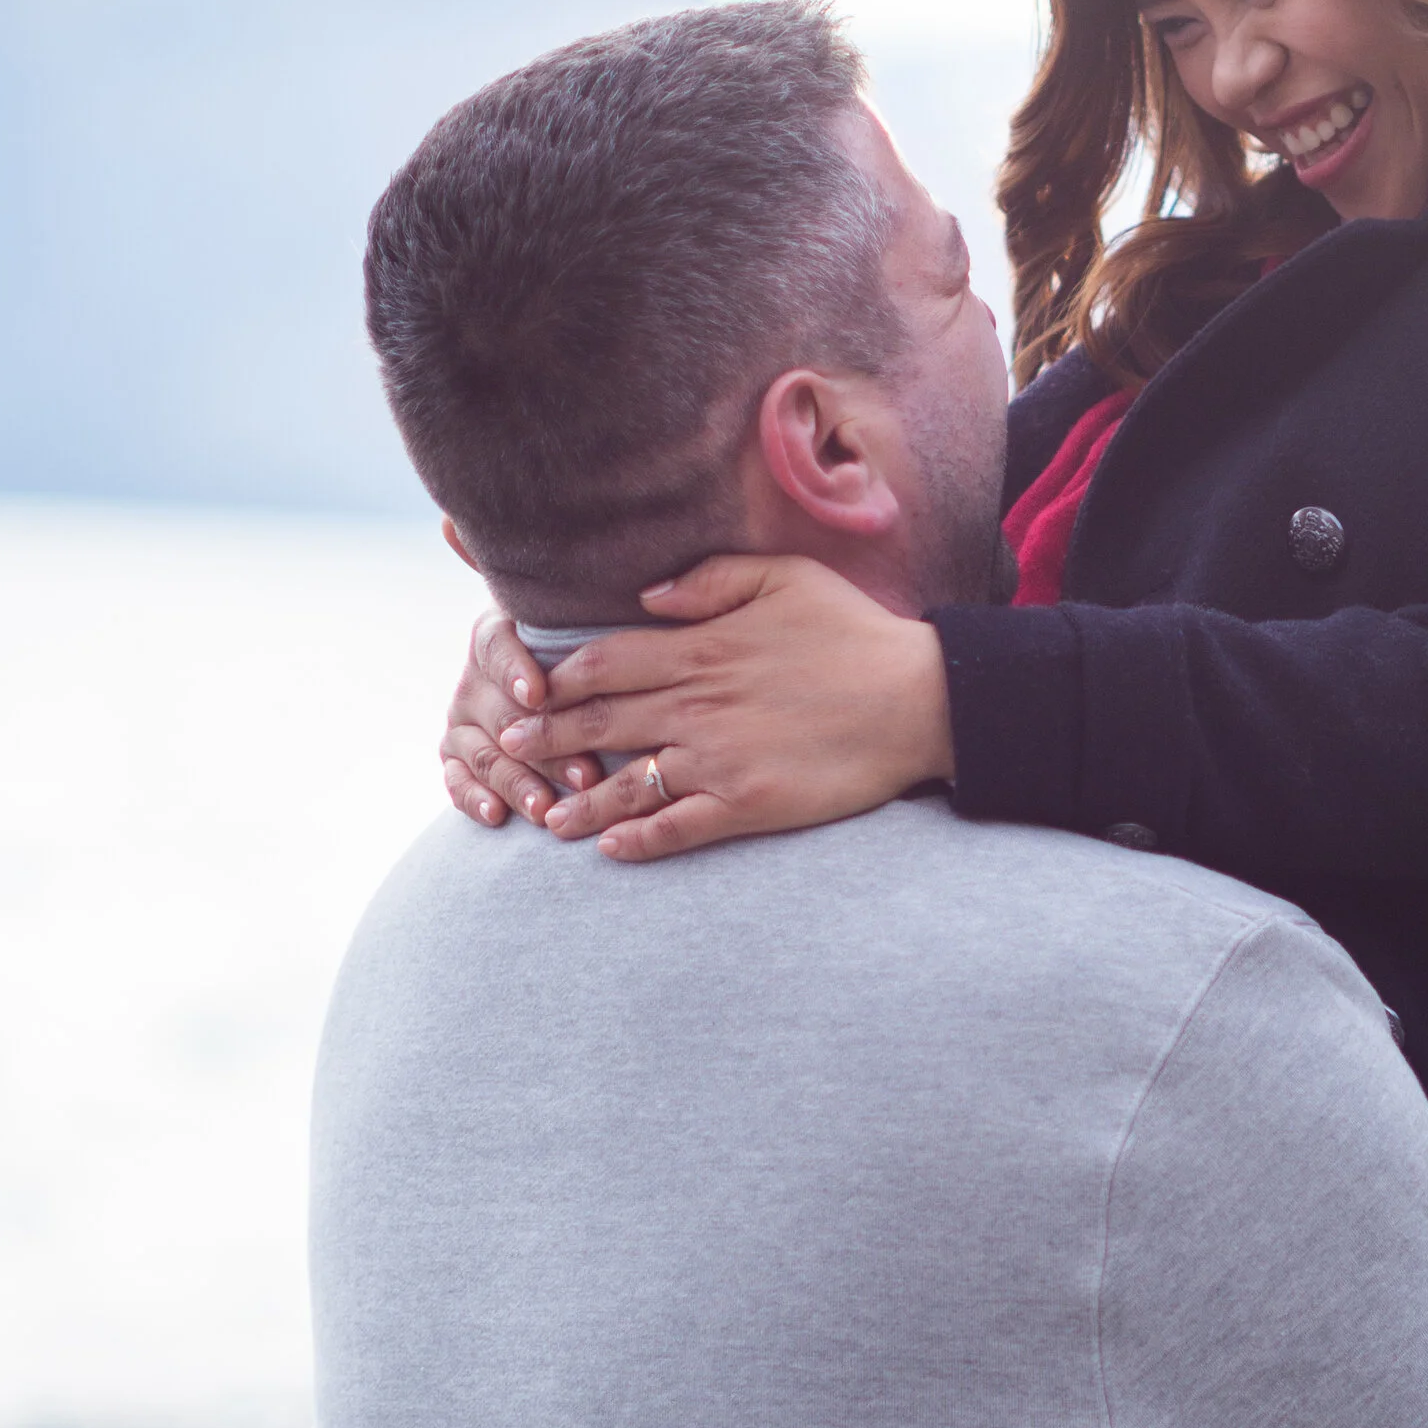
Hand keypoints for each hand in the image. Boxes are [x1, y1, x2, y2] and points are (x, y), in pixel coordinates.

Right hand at [439, 615, 601, 828]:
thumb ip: (601, 613)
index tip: (538, 692)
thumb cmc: (594, 653)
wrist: (567, 690)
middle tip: (585, 774)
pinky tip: (497, 816)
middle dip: (543, 747)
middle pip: (501, 714)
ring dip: (516, 782)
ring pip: (483, 753)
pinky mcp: (457, 756)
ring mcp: (463, 720)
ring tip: (547, 807)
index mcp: (498, 635)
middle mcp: (475, 679)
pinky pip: (457, 780)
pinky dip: (473, 798)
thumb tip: (641, 589)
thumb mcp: (593, 624)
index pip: (496, 648)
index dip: (514, 669)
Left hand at [493, 554, 956, 860]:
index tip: (526, 690)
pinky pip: (678, 828)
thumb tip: (646, 596)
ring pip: (628, 784)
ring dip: (580, 803)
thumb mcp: (784, 577)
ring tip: (545, 820)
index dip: (557, 679)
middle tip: (509, 750)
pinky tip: (612, 851)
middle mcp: (696, 706)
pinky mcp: (747, 803)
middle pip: (600, 723)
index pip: (603, 663)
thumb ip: (709, 580)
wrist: (918, 698)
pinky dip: (640, 842)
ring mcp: (717, 760)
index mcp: (699, 650)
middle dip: (548, 738)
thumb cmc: (854, 632)